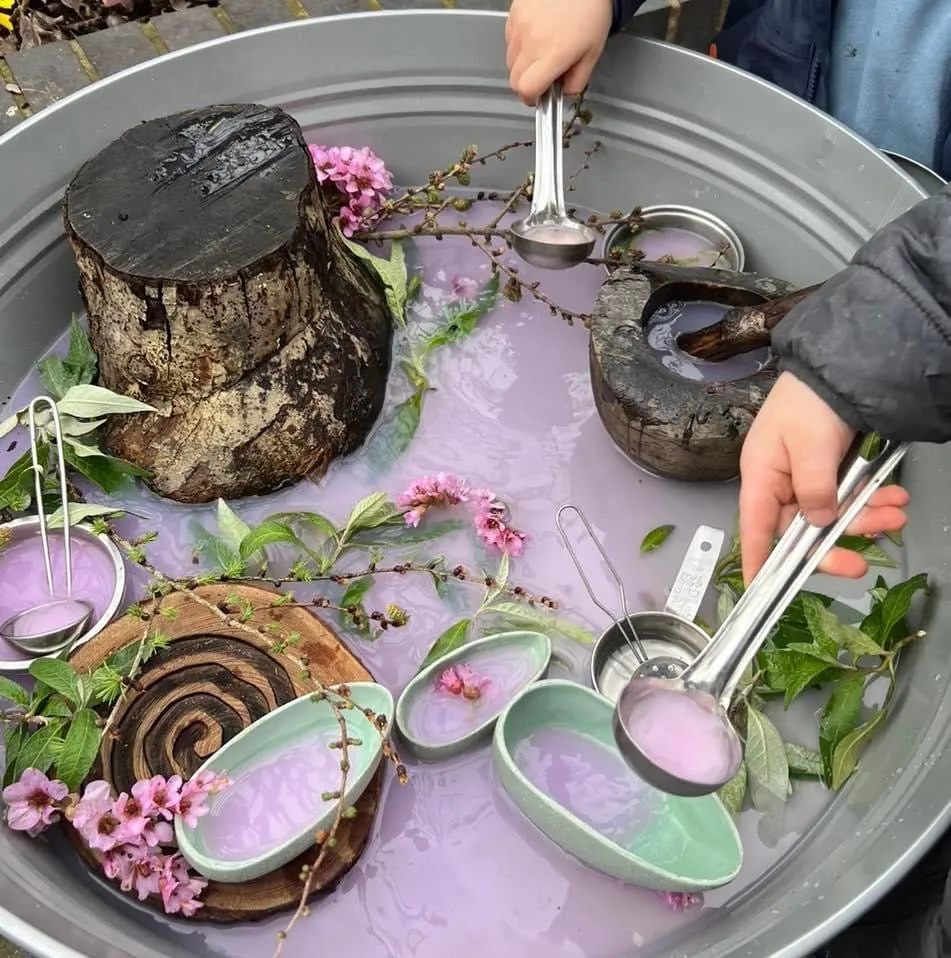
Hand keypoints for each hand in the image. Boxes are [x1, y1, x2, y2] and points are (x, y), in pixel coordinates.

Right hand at [506, 0, 613, 104]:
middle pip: (514, 80)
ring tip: (542, 50)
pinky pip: (509, 40)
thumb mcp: (593, 51)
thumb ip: (578, 80)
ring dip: (523, 64)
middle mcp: (530, 43)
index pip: (526, 90)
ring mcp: (519, 27)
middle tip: (544, 75)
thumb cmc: (590, 8)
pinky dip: (519, 45)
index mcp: (551, 55)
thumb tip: (564, 93)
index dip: (532, 98)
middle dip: (527, 83)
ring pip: (510, 61)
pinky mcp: (513, 14)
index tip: (540, 95)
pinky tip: (536, 35)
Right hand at [738, 372, 909, 583]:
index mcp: (761, 477)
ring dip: (865, 519)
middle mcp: (780, 484)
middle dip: (833, 547)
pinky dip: (872, 500)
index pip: (755, 529)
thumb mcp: (809, 444)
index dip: (757, 562)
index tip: (760, 591)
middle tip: (862, 564)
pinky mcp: (830, 472)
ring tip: (896, 513)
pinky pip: (849, 497)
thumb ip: (815, 487)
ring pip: (832, 517)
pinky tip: (894, 496)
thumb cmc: (808, 402)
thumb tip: (819, 522)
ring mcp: (806, 479)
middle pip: (800, 532)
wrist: (839, 366)